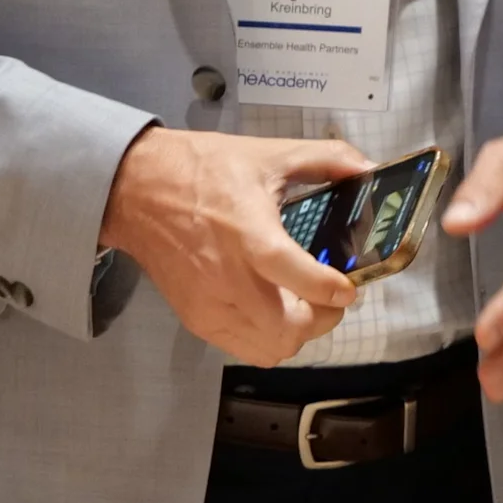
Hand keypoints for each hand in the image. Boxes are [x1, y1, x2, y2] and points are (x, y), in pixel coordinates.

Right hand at [99, 128, 364, 364]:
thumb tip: (366, 167)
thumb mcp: (267, 153)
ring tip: (304, 308)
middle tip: (332, 298)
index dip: (330, 290)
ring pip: (270, 348)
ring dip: (297, 335)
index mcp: (250, 233)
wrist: (136, 189)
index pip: (298, 278)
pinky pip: (243, 349)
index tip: (349, 288)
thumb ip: (324, 158)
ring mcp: (210, 304)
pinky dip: (267, 340)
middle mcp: (229, 278)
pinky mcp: (196, 318)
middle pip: (289, 329)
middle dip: (323, 318)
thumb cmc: (202, 168)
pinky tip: (273, 314)